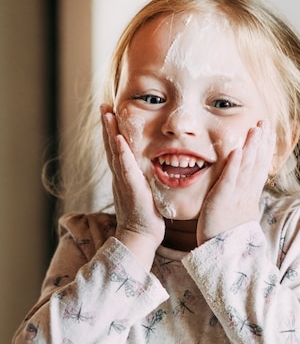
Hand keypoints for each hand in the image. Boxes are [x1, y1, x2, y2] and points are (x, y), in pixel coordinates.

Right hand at [101, 104, 164, 268]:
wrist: (140, 237)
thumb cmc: (145, 217)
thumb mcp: (143, 192)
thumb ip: (143, 179)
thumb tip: (152, 167)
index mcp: (124, 176)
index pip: (117, 149)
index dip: (112, 131)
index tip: (110, 113)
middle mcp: (120, 177)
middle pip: (111, 146)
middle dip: (107, 125)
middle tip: (104, 105)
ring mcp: (124, 182)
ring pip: (115, 153)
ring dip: (111, 133)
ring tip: (108, 114)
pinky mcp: (132, 190)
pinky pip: (126, 169)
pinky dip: (122, 154)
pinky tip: (120, 140)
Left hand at [196, 121, 275, 245]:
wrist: (224, 258)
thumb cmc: (227, 239)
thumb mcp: (239, 217)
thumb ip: (242, 202)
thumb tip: (247, 193)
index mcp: (249, 198)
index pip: (259, 169)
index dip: (265, 150)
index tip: (269, 133)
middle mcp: (246, 196)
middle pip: (257, 165)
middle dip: (262, 143)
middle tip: (266, 123)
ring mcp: (235, 198)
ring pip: (247, 169)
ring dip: (252, 148)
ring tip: (256, 129)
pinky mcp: (222, 202)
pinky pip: (229, 181)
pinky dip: (235, 165)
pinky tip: (238, 150)